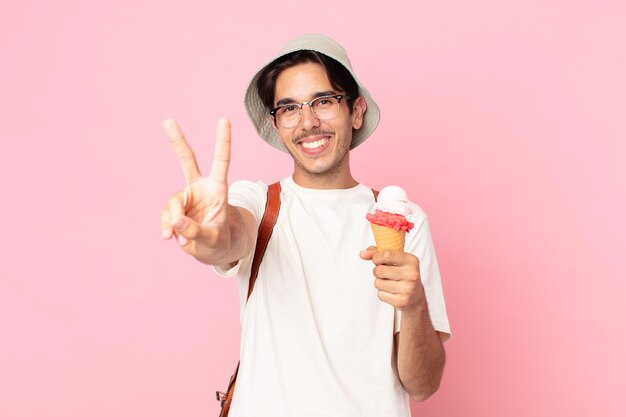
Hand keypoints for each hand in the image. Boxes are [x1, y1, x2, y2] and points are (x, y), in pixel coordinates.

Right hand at [160, 118, 231, 258]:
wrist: (211, 250)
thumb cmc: (219, 241)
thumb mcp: (213, 239)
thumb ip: (196, 231)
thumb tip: (176, 222)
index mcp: (218, 188)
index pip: (221, 162)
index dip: (223, 141)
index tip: (224, 119)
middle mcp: (200, 188)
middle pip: (187, 161)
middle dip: (177, 141)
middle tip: (168, 120)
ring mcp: (186, 197)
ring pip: (173, 204)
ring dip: (173, 222)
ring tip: (177, 237)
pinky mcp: (174, 208)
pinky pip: (166, 216)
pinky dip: (166, 228)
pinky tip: (169, 237)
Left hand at [359, 247, 425, 311]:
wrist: (416, 296)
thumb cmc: (401, 273)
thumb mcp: (395, 260)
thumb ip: (377, 253)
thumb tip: (362, 254)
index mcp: (411, 260)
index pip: (386, 255)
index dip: (376, 257)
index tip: (377, 260)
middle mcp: (412, 274)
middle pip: (379, 270)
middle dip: (377, 272)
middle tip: (385, 274)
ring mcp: (408, 289)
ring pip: (378, 283)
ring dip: (379, 283)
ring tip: (390, 283)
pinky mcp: (402, 301)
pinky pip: (380, 295)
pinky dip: (382, 293)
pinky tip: (392, 292)